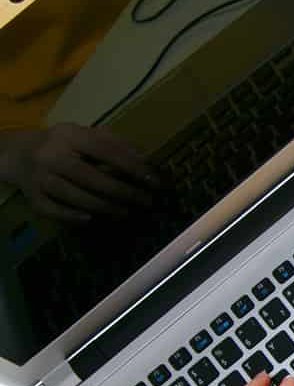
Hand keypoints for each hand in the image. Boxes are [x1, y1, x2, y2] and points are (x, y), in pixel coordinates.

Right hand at [0, 124, 154, 223]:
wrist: (18, 154)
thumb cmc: (64, 145)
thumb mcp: (86, 136)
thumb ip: (115, 144)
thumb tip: (146, 160)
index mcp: (69, 136)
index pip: (105, 150)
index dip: (131, 166)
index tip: (154, 181)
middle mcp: (51, 155)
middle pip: (90, 177)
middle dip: (122, 191)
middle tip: (145, 201)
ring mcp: (39, 177)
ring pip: (73, 196)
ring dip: (104, 206)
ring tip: (126, 212)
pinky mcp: (31, 196)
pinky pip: (53, 210)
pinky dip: (73, 216)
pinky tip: (92, 219)